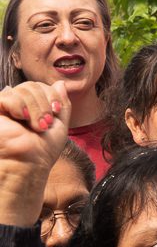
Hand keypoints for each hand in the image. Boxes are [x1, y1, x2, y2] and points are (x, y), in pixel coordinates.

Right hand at [0, 82, 68, 227]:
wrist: (30, 162)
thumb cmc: (43, 149)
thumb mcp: (60, 123)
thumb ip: (61, 103)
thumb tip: (60, 83)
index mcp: (30, 107)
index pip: (41, 86)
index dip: (52, 95)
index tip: (56, 111)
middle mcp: (15, 105)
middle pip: (32, 85)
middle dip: (44, 103)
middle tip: (45, 123)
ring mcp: (4, 108)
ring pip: (23, 89)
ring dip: (35, 108)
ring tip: (37, 126)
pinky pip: (7, 96)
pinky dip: (19, 106)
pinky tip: (21, 118)